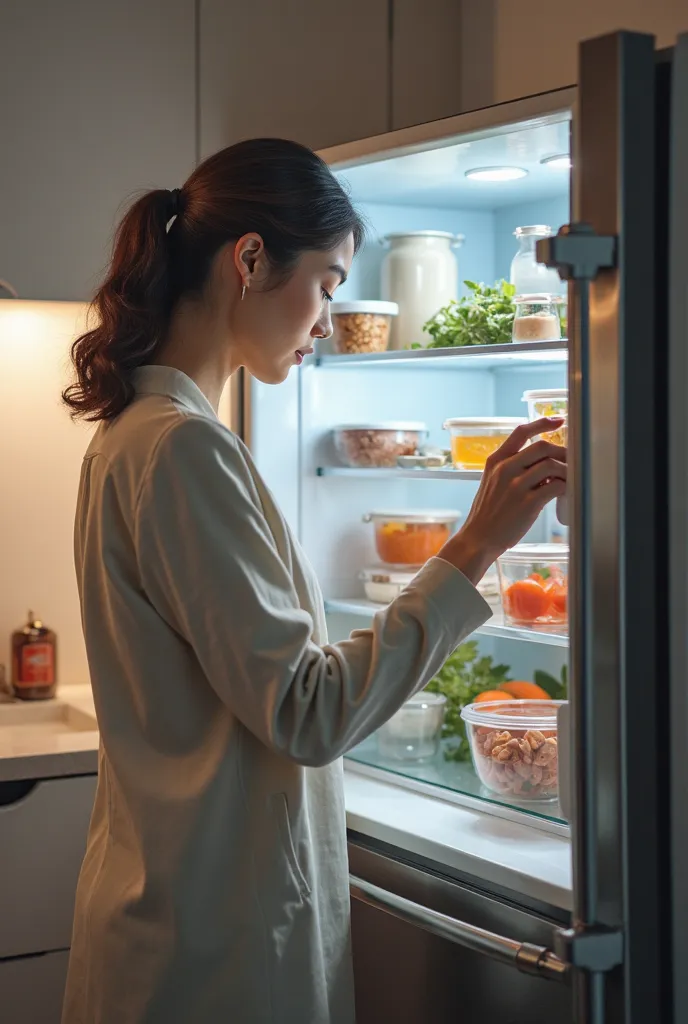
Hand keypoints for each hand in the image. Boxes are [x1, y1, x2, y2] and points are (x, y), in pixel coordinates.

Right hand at [440, 418, 566, 584]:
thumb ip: (512, 469)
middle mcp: (505, 469)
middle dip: (562, 450)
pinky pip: (556, 486)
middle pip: (542, 446)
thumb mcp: (492, 482)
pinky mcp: (528, 503)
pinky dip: (566, 486)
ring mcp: (516, 486)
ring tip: (570, 477)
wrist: (479, 538)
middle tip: (570, 459)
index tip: (558, 421)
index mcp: (496, 461)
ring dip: (567, 470)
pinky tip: (566, 491)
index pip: (520, 432)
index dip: (542, 423)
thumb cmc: (488, 513)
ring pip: (551, 465)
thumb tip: (543, 464)